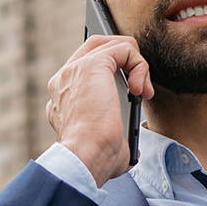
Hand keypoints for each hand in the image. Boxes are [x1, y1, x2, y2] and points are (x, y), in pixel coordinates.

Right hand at [46, 35, 152, 185]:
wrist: (85, 159)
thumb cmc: (93, 160)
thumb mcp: (102, 144)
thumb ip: (112, 135)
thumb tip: (131, 146)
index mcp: (62, 98)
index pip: (87, 68)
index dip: (114, 74)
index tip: (130, 93)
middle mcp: (64, 80)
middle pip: (97, 46)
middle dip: (125, 60)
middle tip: (140, 87)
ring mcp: (75, 70)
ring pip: (112, 45)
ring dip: (136, 65)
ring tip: (144, 91)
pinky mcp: (92, 65)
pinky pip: (124, 50)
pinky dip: (140, 66)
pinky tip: (142, 90)